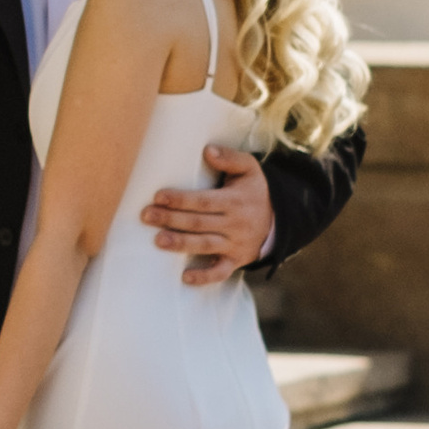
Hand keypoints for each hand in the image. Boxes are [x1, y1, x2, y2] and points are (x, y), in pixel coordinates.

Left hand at [142, 144, 273, 283]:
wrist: (281, 219)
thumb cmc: (255, 190)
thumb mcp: (250, 168)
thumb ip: (230, 158)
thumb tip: (207, 150)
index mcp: (235, 201)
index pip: (204, 201)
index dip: (181, 199)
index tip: (158, 196)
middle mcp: (235, 224)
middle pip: (199, 223)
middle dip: (171, 220)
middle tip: (146, 216)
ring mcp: (235, 244)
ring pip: (205, 246)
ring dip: (180, 244)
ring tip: (158, 241)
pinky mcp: (236, 260)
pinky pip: (221, 272)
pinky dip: (205, 277)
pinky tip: (185, 278)